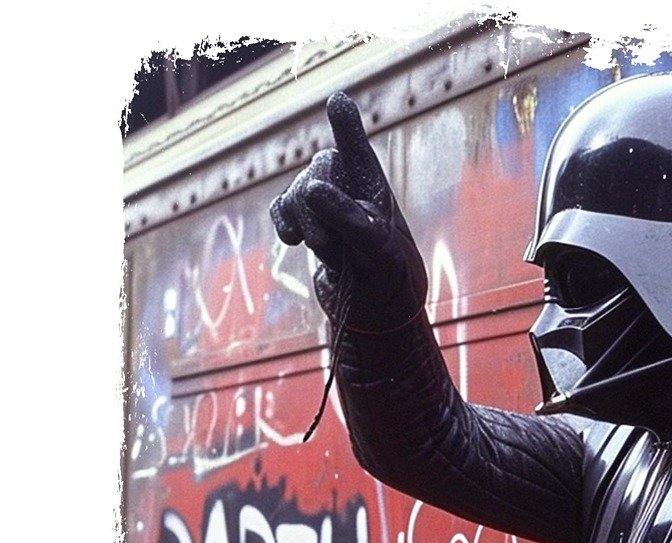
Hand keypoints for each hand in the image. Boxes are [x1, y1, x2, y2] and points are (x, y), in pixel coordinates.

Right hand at [270, 91, 427, 331]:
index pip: (357, 146)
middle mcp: (346, 186)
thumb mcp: (377, 249)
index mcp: (373, 185)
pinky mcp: (304, 223)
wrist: (377, 312)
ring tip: (331, 256)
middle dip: (320, 211)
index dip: (345, 125)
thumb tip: (310, 188)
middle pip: (318, 172)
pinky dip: (284, 225)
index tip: (337, 101)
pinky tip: (292, 241)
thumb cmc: (390, 276)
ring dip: (309, 227)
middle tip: (332, 248)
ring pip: (297, 195)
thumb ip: (348, 218)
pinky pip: (281, 210)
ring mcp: (323, 204)